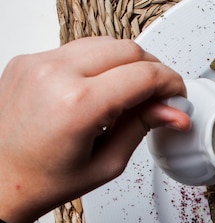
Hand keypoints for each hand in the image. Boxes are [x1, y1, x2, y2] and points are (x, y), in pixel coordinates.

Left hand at [0, 37, 191, 222]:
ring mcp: (38, 62)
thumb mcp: (107, 163)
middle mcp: (55, 74)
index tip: (177, 96)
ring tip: (129, 95)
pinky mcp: (28, 59)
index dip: (171, 84)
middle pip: (129, 49)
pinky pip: (78, 49)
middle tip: (159, 97)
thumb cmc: (42, 180)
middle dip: (153, 70)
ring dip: (127, 64)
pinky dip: (100, 63)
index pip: (145, 74)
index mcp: (77, 104)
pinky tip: (101, 89)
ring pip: (105, 43)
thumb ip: (143, 127)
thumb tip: (175, 112)